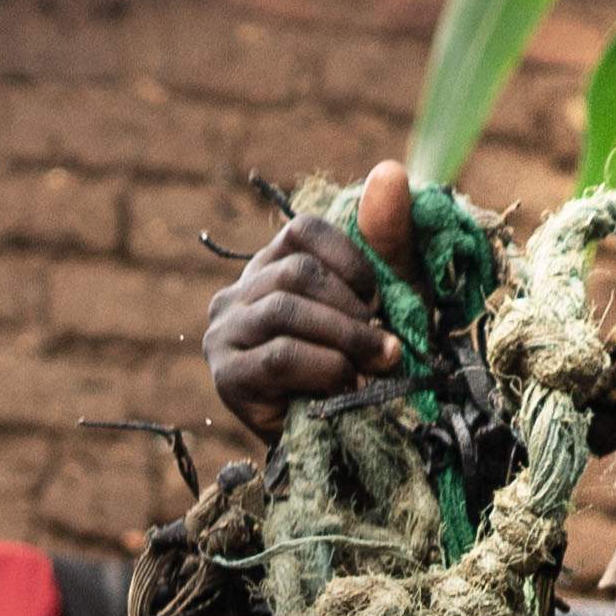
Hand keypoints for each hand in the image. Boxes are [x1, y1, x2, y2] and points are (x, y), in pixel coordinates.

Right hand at [202, 159, 423, 423]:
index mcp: (271, 265)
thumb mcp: (384, 300)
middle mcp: (238, 293)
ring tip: (375, 365)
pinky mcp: (227, 376)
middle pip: (296, 274)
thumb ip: (388, 239)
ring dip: (344, 339)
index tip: (379, 298)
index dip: (349, 259)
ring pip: (286, 312)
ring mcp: (225, 334)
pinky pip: (278, 356)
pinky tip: (344, 383)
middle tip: (388, 345)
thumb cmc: (363, 363)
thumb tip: (390, 171)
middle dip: (353, 309)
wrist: (342, 444)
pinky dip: (323, 367)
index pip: (302, 231)